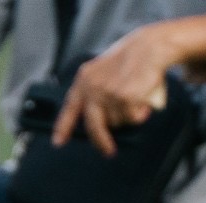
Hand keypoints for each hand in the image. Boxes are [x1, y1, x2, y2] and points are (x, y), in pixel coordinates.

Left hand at [50, 21, 181, 157]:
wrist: (148, 48)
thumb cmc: (129, 62)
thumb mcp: (104, 73)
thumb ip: (96, 92)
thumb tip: (102, 123)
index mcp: (84, 80)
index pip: (70, 108)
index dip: (63, 127)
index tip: (57, 143)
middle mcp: (93, 87)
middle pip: (93, 126)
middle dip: (101, 142)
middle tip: (109, 151)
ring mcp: (108, 93)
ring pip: (117, 123)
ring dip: (128, 118)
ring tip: (136, 99)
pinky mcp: (125, 98)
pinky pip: (132, 119)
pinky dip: (140, 114)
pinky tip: (143, 101)